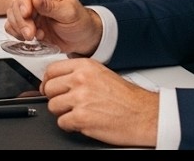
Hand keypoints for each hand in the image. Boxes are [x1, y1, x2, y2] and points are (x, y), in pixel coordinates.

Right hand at [4, 0, 102, 56]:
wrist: (81, 39)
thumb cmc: (79, 21)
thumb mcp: (69, 13)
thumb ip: (51, 6)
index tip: (27, 13)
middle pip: (17, 2)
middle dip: (22, 19)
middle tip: (31, 32)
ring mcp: (29, 11)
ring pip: (12, 15)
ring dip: (19, 27)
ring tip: (34, 36)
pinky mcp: (26, 24)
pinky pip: (12, 26)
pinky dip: (17, 33)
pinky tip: (31, 38)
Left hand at [41, 57, 158, 147]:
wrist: (144, 115)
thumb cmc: (127, 98)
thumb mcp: (101, 74)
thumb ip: (79, 74)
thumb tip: (58, 79)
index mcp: (84, 66)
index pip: (51, 70)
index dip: (48, 81)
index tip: (50, 87)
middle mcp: (80, 80)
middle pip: (49, 89)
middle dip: (56, 98)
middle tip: (67, 103)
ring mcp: (80, 99)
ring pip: (52, 106)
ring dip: (63, 113)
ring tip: (78, 113)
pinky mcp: (81, 118)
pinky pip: (62, 122)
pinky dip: (70, 125)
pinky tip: (82, 122)